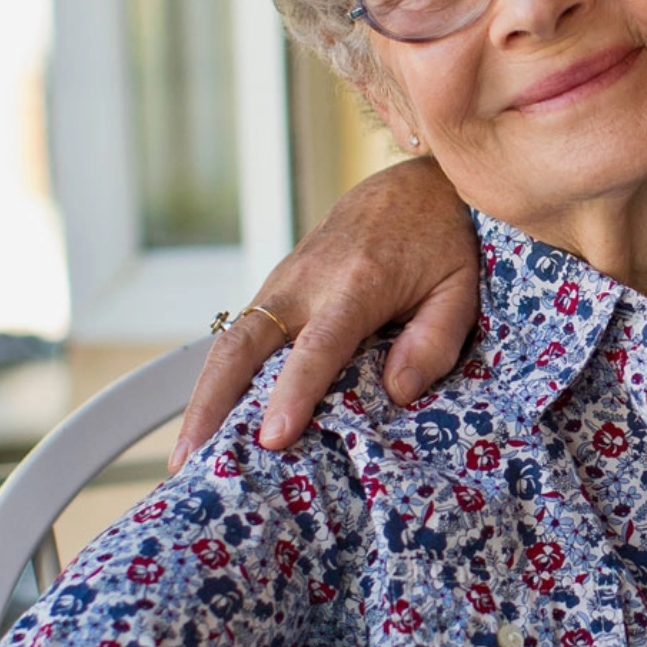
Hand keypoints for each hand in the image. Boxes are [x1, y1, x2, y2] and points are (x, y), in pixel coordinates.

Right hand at [170, 158, 479, 468]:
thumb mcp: (460, 290)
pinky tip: (212, 420)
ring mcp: (284, 283)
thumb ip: (434, 342)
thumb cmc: (442, 243)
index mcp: (357, 284)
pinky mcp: (277, 289)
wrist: (413, 187)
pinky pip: (240, 336)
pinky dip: (219, 378)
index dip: (293, 393)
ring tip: (185, 454)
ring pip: (229, 342)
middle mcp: (306, 282)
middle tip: (192, 459)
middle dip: (212, 403)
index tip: (273, 436)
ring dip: (202, 396)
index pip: (317, 347)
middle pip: (242, 344)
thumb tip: (397, 393)